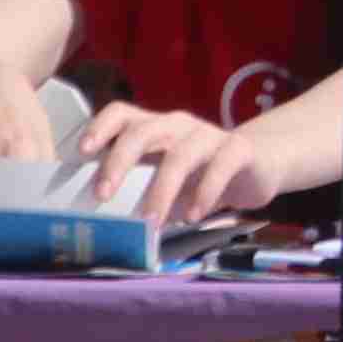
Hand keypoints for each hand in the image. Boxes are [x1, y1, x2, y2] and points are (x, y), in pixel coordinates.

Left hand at [67, 104, 290, 231]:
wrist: (261, 163)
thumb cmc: (201, 175)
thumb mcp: (165, 181)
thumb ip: (139, 194)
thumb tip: (101, 227)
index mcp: (155, 128)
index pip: (121, 114)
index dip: (100, 128)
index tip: (81, 153)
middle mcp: (178, 125)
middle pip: (143, 131)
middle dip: (119, 161)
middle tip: (103, 195)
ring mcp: (209, 135)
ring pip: (180, 154)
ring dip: (161, 190)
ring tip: (151, 222)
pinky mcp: (239, 149)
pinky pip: (221, 165)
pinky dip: (204, 192)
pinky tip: (193, 215)